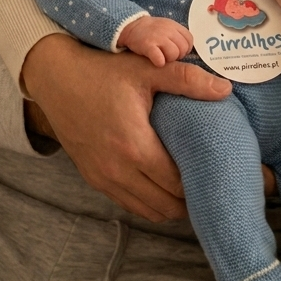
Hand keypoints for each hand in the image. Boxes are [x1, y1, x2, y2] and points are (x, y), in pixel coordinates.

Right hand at [21, 33, 230, 221]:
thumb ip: (187, 79)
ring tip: (189, 185)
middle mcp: (117, 171)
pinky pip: (129, 204)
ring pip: (148, 211)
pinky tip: (162, 184)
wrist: (55, 78)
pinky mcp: (93, 179)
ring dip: (170, 204)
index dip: (202, 181)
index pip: (178, 184)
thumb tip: (225, 90)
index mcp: (134, 147)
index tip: (218, 170)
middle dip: (191, 198)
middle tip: (209, 180)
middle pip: (167, 206)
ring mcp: (103, 178)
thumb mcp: (146, 70)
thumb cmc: (101, 72)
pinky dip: (149, 201)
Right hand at [117, 15, 193, 65]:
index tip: (176, 50)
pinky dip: (159, 62)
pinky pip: (160, 59)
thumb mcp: (167, 27)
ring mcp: (158, 37)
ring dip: (168, 59)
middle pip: (183, 49)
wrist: (131, 26)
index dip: (184, 49)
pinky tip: (154, 61)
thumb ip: (178, 36)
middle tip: (167, 55)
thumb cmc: (151, 31)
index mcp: (174, 26)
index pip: (189, 40)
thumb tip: (186, 51)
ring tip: (160, 57)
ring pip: (174, 54)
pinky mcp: (148, 46)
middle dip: (177, 55)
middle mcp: (168, 30)